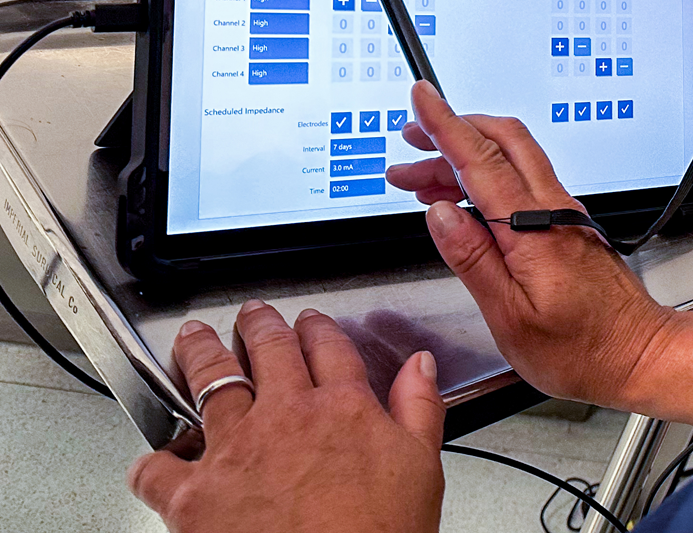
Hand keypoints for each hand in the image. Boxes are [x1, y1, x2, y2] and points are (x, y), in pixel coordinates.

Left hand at [128, 302, 443, 532]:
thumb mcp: (422, 468)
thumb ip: (419, 409)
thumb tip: (422, 367)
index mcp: (343, 407)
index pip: (328, 348)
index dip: (318, 328)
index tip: (312, 322)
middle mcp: (285, 416)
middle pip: (267, 350)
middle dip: (258, 325)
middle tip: (253, 316)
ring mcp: (233, 450)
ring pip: (208, 381)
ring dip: (199, 353)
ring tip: (194, 340)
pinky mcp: (192, 494)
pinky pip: (158, 466)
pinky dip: (153, 459)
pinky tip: (157, 458)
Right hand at [385, 81, 676, 407]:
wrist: (641, 356)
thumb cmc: (583, 349)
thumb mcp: (510, 316)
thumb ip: (473, 260)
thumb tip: (440, 214)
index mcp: (534, 229)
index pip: (482, 160)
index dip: (446, 125)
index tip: (422, 98)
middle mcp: (554, 212)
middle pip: (503, 143)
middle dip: (453, 130)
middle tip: (412, 135)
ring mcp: (565, 217)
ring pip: (513, 163)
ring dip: (465, 159)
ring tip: (420, 177)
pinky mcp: (570, 229)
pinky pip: (524, 186)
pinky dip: (487, 181)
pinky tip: (464, 202)